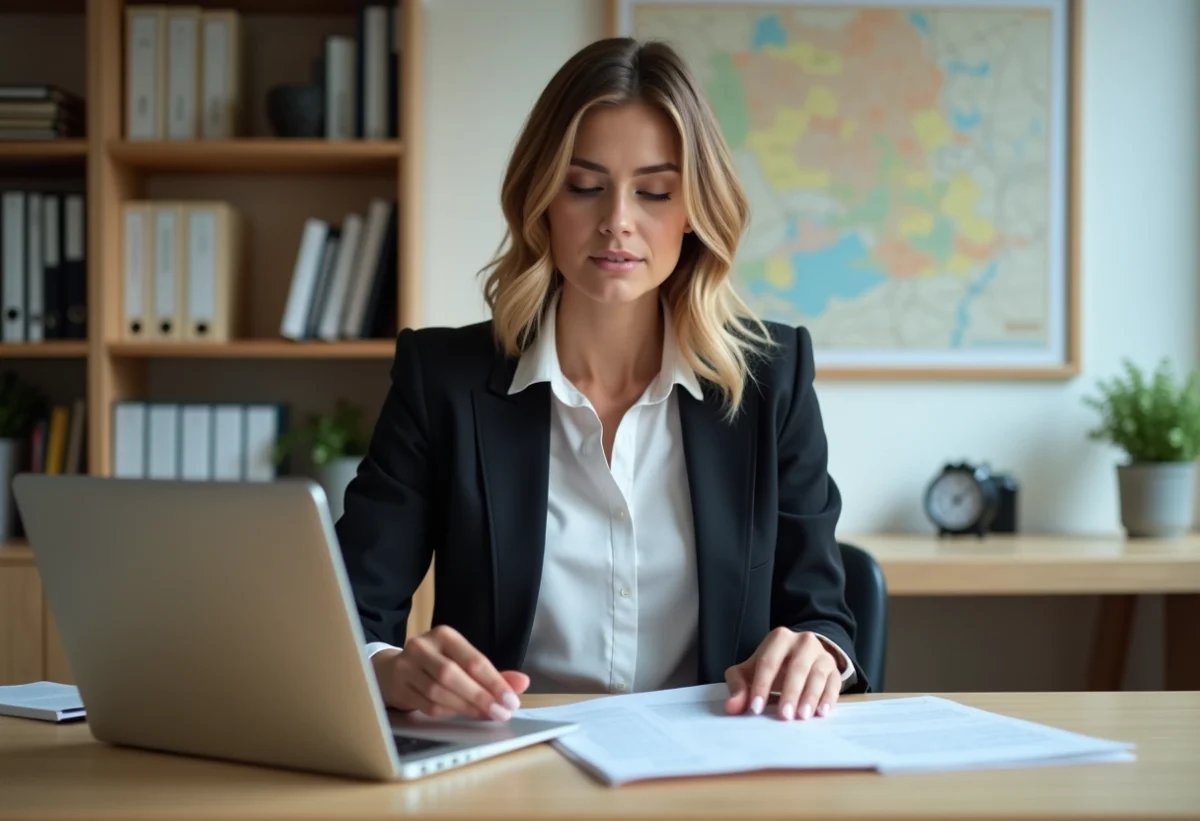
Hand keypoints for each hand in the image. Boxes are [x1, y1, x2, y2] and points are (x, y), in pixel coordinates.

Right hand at [372, 625, 528, 720]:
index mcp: (444, 635)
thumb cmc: (435, 664)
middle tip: (501, 712)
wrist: (390, 669)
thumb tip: (522, 683)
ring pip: (439, 692)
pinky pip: (427, 705)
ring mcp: (406, 667)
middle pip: (453, 675)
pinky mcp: (399, 687)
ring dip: (466, 707)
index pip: (473, 660)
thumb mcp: (462, 660)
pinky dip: (448, 712)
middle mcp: (422, 647)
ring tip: (486, 715)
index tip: (512, 700)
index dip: (494, 682)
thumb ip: (492, 673)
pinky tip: (462, 715)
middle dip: (480, 696)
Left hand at [724, 627, 841, 720]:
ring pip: (817, 675)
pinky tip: (821, 713)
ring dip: (810, 697)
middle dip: (790, 693)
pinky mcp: (834, 669)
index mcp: (779, 638)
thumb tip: (731, 707)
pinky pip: (834, 683)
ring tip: (802, 716)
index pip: (768, 662)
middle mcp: (803, 641)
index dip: (761, 685)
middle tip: (784, 716)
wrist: (801, 655)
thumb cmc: (772, 665)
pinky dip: (828, 698)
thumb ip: (738, 686)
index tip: (756, 708)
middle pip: (797, 667)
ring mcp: (822, 654)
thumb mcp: (751, 671)